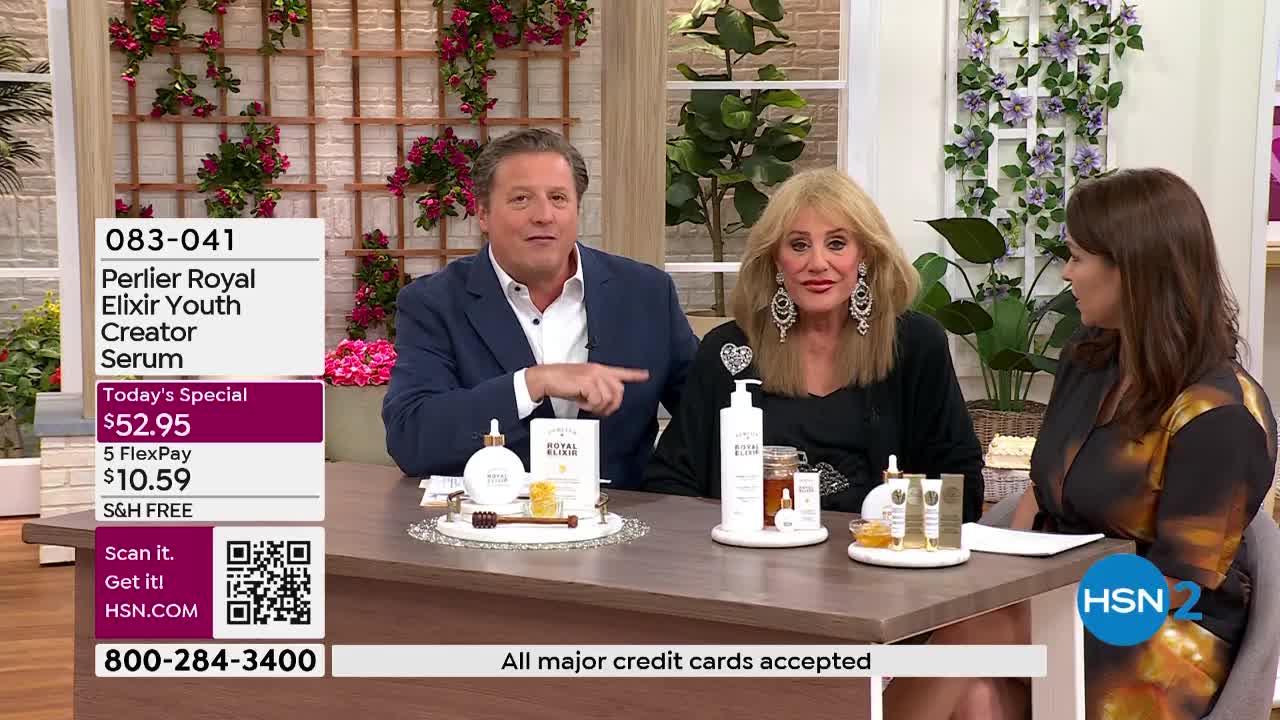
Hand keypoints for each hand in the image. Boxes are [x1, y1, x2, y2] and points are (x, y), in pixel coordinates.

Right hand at [525, 363, 649, 416]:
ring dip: (598, 407)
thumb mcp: (583, 385)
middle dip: (611, 405)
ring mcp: (594, 375)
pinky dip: (589, 406)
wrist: (546, 378)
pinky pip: (597, 400)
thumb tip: (607, 402)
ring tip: (586, 404)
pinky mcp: (587, 382)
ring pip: (609, 398)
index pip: (621, 372)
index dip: (634, 374)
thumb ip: (597, 389)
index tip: (645, 375)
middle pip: (618, 391)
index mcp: (599, 369)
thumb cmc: (562, 382)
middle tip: (598, 409)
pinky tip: (581, 403)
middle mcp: (599, 371)